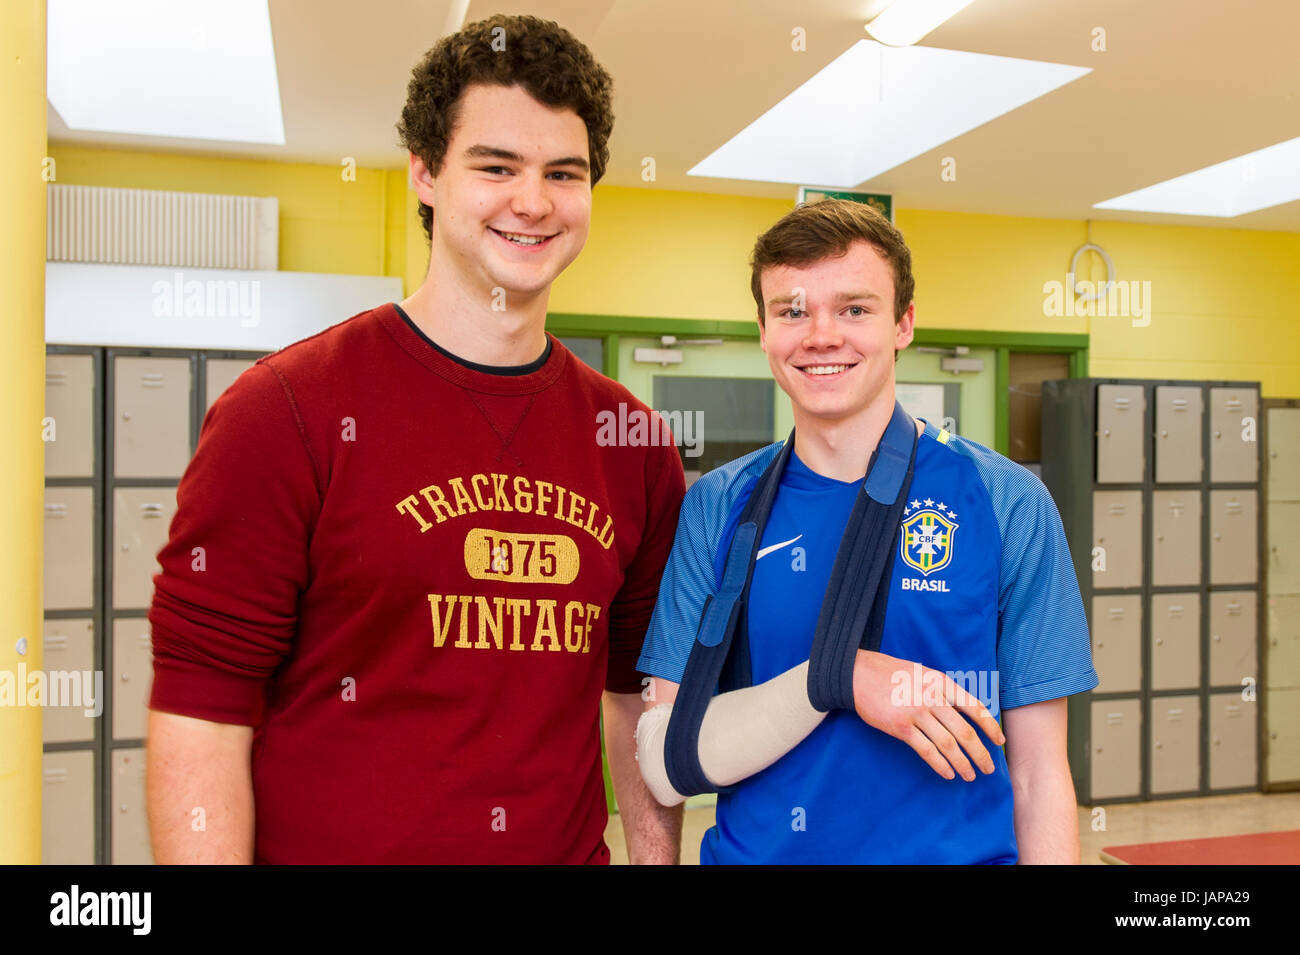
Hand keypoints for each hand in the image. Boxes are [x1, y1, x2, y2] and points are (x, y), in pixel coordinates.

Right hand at [851, 649, 1005, 781]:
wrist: (858, 674)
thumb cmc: (891, 674)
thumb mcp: (923, 673)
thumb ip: (943, 690)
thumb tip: (966, 713)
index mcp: (941, 682)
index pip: (974, 707)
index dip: (990, 727)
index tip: (999, 741)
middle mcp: (932, 697)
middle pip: (964, 731)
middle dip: (980, 753)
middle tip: (989, 768)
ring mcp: (916, 712)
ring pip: (948, 744)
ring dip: (963, 763)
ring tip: (970, 775)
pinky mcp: (900, 727)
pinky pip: (926, 750)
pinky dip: (940, 764)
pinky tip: (948, 773)